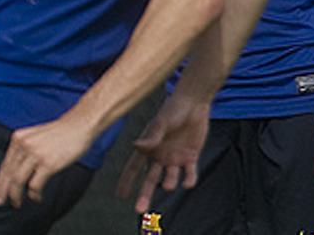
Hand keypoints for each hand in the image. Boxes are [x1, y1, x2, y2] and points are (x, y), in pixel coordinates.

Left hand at [0, 116, 92, 207]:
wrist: (78, 125)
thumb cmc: (59, 133)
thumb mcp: (34, 136)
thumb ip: (23, 149)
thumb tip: (15, 171)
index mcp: (18, 138)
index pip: (5, 164)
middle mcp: (24, 145)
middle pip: (8, 173)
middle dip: (3, 191)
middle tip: (1, 202)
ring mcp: (35, 154)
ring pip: (18, 180)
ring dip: (16, 195)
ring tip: (17, 203)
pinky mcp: (48, 163)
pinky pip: (35, 184)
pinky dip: (34, 194)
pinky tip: (36, 197)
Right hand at [117, 96, 208, 213]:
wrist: (193, 103)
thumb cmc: (172, 110)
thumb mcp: (160, 123)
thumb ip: (151, 138)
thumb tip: (136, 147)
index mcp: (148, 147)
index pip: (134, 167)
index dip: (127, 181)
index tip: (120, 195)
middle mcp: (160, 155)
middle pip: (150, 179)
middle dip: (144, 195)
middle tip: (139, 210)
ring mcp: (175, 157)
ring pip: (170, 179)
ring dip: (169, 184)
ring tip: (169, 184)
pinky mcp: (190, 156)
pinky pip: (190, 174)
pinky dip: (189, 180)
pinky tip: (188, 182)